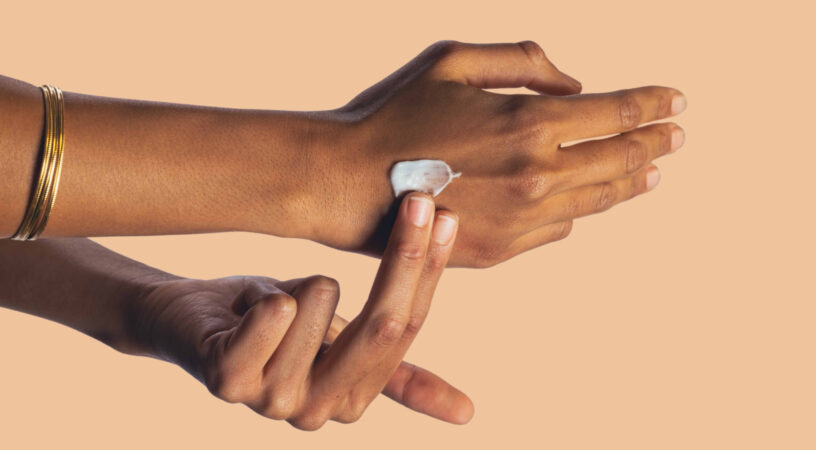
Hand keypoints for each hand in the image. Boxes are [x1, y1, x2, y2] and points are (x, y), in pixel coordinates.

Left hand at [133, 194, 467, 428]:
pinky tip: (254, 301)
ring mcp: (271, 401)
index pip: (408, 328)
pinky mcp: (227, 380)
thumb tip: (469, 415)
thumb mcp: (341, 340)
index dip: (430, 271)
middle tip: (418, 199)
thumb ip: (398, 369)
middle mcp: (317, 412)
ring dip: (301, 280)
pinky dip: (270, 292)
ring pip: (322, 302)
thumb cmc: (271, 322)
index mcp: (353, 401)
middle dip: (404, 256)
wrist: (184, 322)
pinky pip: (273, 314)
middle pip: (382, 325)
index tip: (448, 219)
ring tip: (274, 295)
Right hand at [305, 40, 685, 266]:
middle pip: (619, 161)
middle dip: (654, 143)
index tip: (677, 101)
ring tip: (650, 172)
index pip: (616, 114)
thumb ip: (522, 61)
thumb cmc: (394, 114)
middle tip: (676, 135)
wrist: (345, 183)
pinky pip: (558, 230)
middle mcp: (536, 176)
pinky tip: (583, 200)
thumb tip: (574, 86)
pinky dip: (576, 210)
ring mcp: (522, 221)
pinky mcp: (502, 251)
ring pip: (596, 202)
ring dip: (629, 182)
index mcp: (528, 123)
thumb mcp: (453, 59)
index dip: (652, 105)